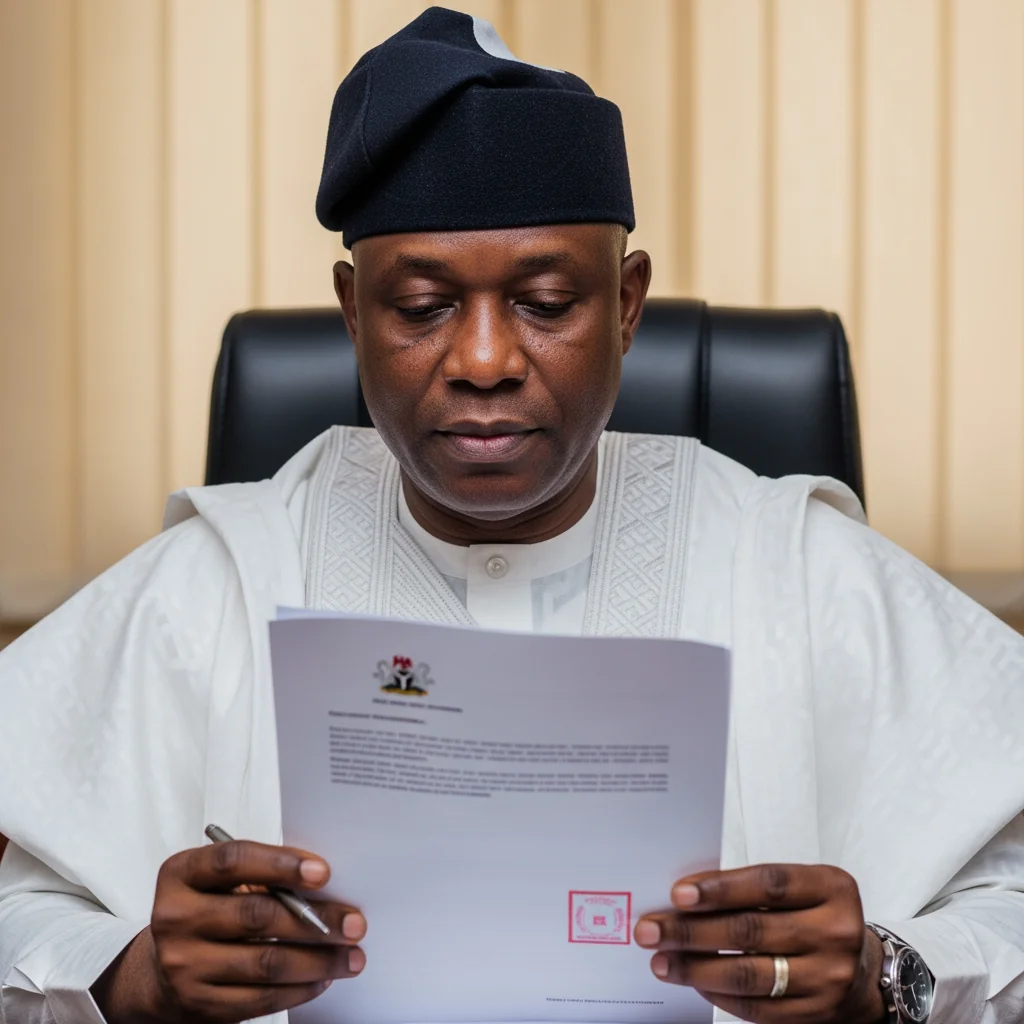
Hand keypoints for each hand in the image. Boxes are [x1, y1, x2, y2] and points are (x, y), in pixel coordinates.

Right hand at [92, 840, 365, 1023]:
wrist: (163, 965)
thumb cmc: (211, 907)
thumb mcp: (222, 880)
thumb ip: (264, 874)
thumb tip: (325, 883)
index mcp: (182, 874)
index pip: (232, 861)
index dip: (281, 864)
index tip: (323, 872)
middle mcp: (176, 918)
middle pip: (256, 916)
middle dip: (316, 920)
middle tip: (354, 923)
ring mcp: (184, 964)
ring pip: (265, 963)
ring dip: (318, 961)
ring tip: (351, 956)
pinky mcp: (199, 1003)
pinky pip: (259, 999)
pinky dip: (299, 989)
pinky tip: (322, 978)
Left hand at [634, 864, 885, 1023]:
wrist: (859, 968)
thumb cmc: (811, 914)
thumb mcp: (797, 888)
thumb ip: (751, 887)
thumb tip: (683, 898)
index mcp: (830, 887)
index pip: (769, 884)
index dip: (720, 889)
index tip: (677, 894)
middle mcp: (835, 932)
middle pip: (751, 931)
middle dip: (692, 931)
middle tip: (650, 930)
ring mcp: (829, 978)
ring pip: (750, 974)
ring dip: (696, 968)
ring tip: (661, 961)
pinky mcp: (817, 1014)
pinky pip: (758, 1008)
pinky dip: (718, 995)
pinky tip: (693, 981)